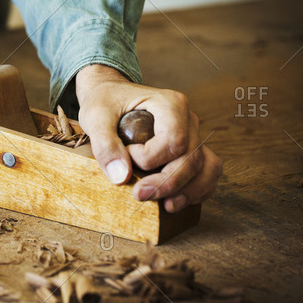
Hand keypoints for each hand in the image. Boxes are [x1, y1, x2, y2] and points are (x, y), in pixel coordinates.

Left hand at [75, 64, 222, 212]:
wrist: (110, 97)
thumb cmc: (104, 102)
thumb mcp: (96, 117)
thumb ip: (105, 144)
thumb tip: (121, 177)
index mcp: (170, 104)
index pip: (173, 140)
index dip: (150, 158)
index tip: (127, 155)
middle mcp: (188, 119)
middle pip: (191, 158)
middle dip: (167, 183)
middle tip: (139, 195)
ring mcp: (193, 136)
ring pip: (206, 168)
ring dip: (188, 191)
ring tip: (166, 206)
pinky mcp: (191, 150)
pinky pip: (206, 173)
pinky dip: (196, 191)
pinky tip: (175, 201)